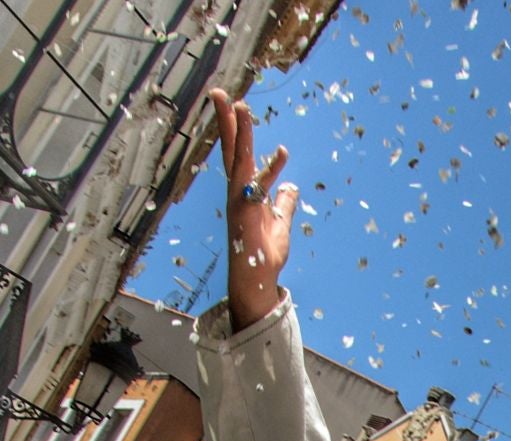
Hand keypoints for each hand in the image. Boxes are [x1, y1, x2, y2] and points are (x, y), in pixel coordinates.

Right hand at [209, 89, 297, 332]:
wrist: (257, 277)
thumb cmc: (264, 253)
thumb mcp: (281, 223)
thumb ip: (285, 203)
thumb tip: (292, 187)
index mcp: (244, 190)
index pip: (239, 154)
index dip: (238, 131)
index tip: (237, 107)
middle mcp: (238, 190)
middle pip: (231, 148)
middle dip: (225, 121)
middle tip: (219, 93)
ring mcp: (239, 198)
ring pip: (238, 157)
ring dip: (240, 131)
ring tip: (239, 104)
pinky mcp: (246, 210)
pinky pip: (256, 183)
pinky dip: (269, 167)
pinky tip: (282, 152)